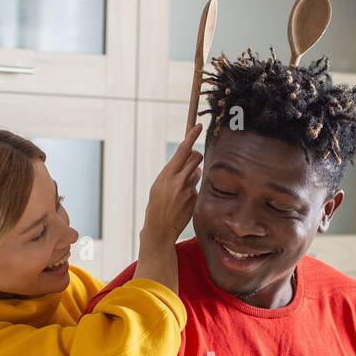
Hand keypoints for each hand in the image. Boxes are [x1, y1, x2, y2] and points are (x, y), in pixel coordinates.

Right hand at [142, 123, 202, 240]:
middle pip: (196, 157)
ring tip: (180, 189)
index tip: (199, 126)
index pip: (183, 150)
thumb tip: (191, 162)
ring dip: (193, 175)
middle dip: (196, 156)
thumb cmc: (157, 205)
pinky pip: (197, 187)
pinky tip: (182, 201)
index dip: (192, 136)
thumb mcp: (159, 185)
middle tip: (191, 160)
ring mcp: (189, 190)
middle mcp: (179, 180)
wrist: (159, 229)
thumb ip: (173, 172)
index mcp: (167, 174)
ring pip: (198, 172)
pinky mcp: (195, 199)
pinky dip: (192, 190)